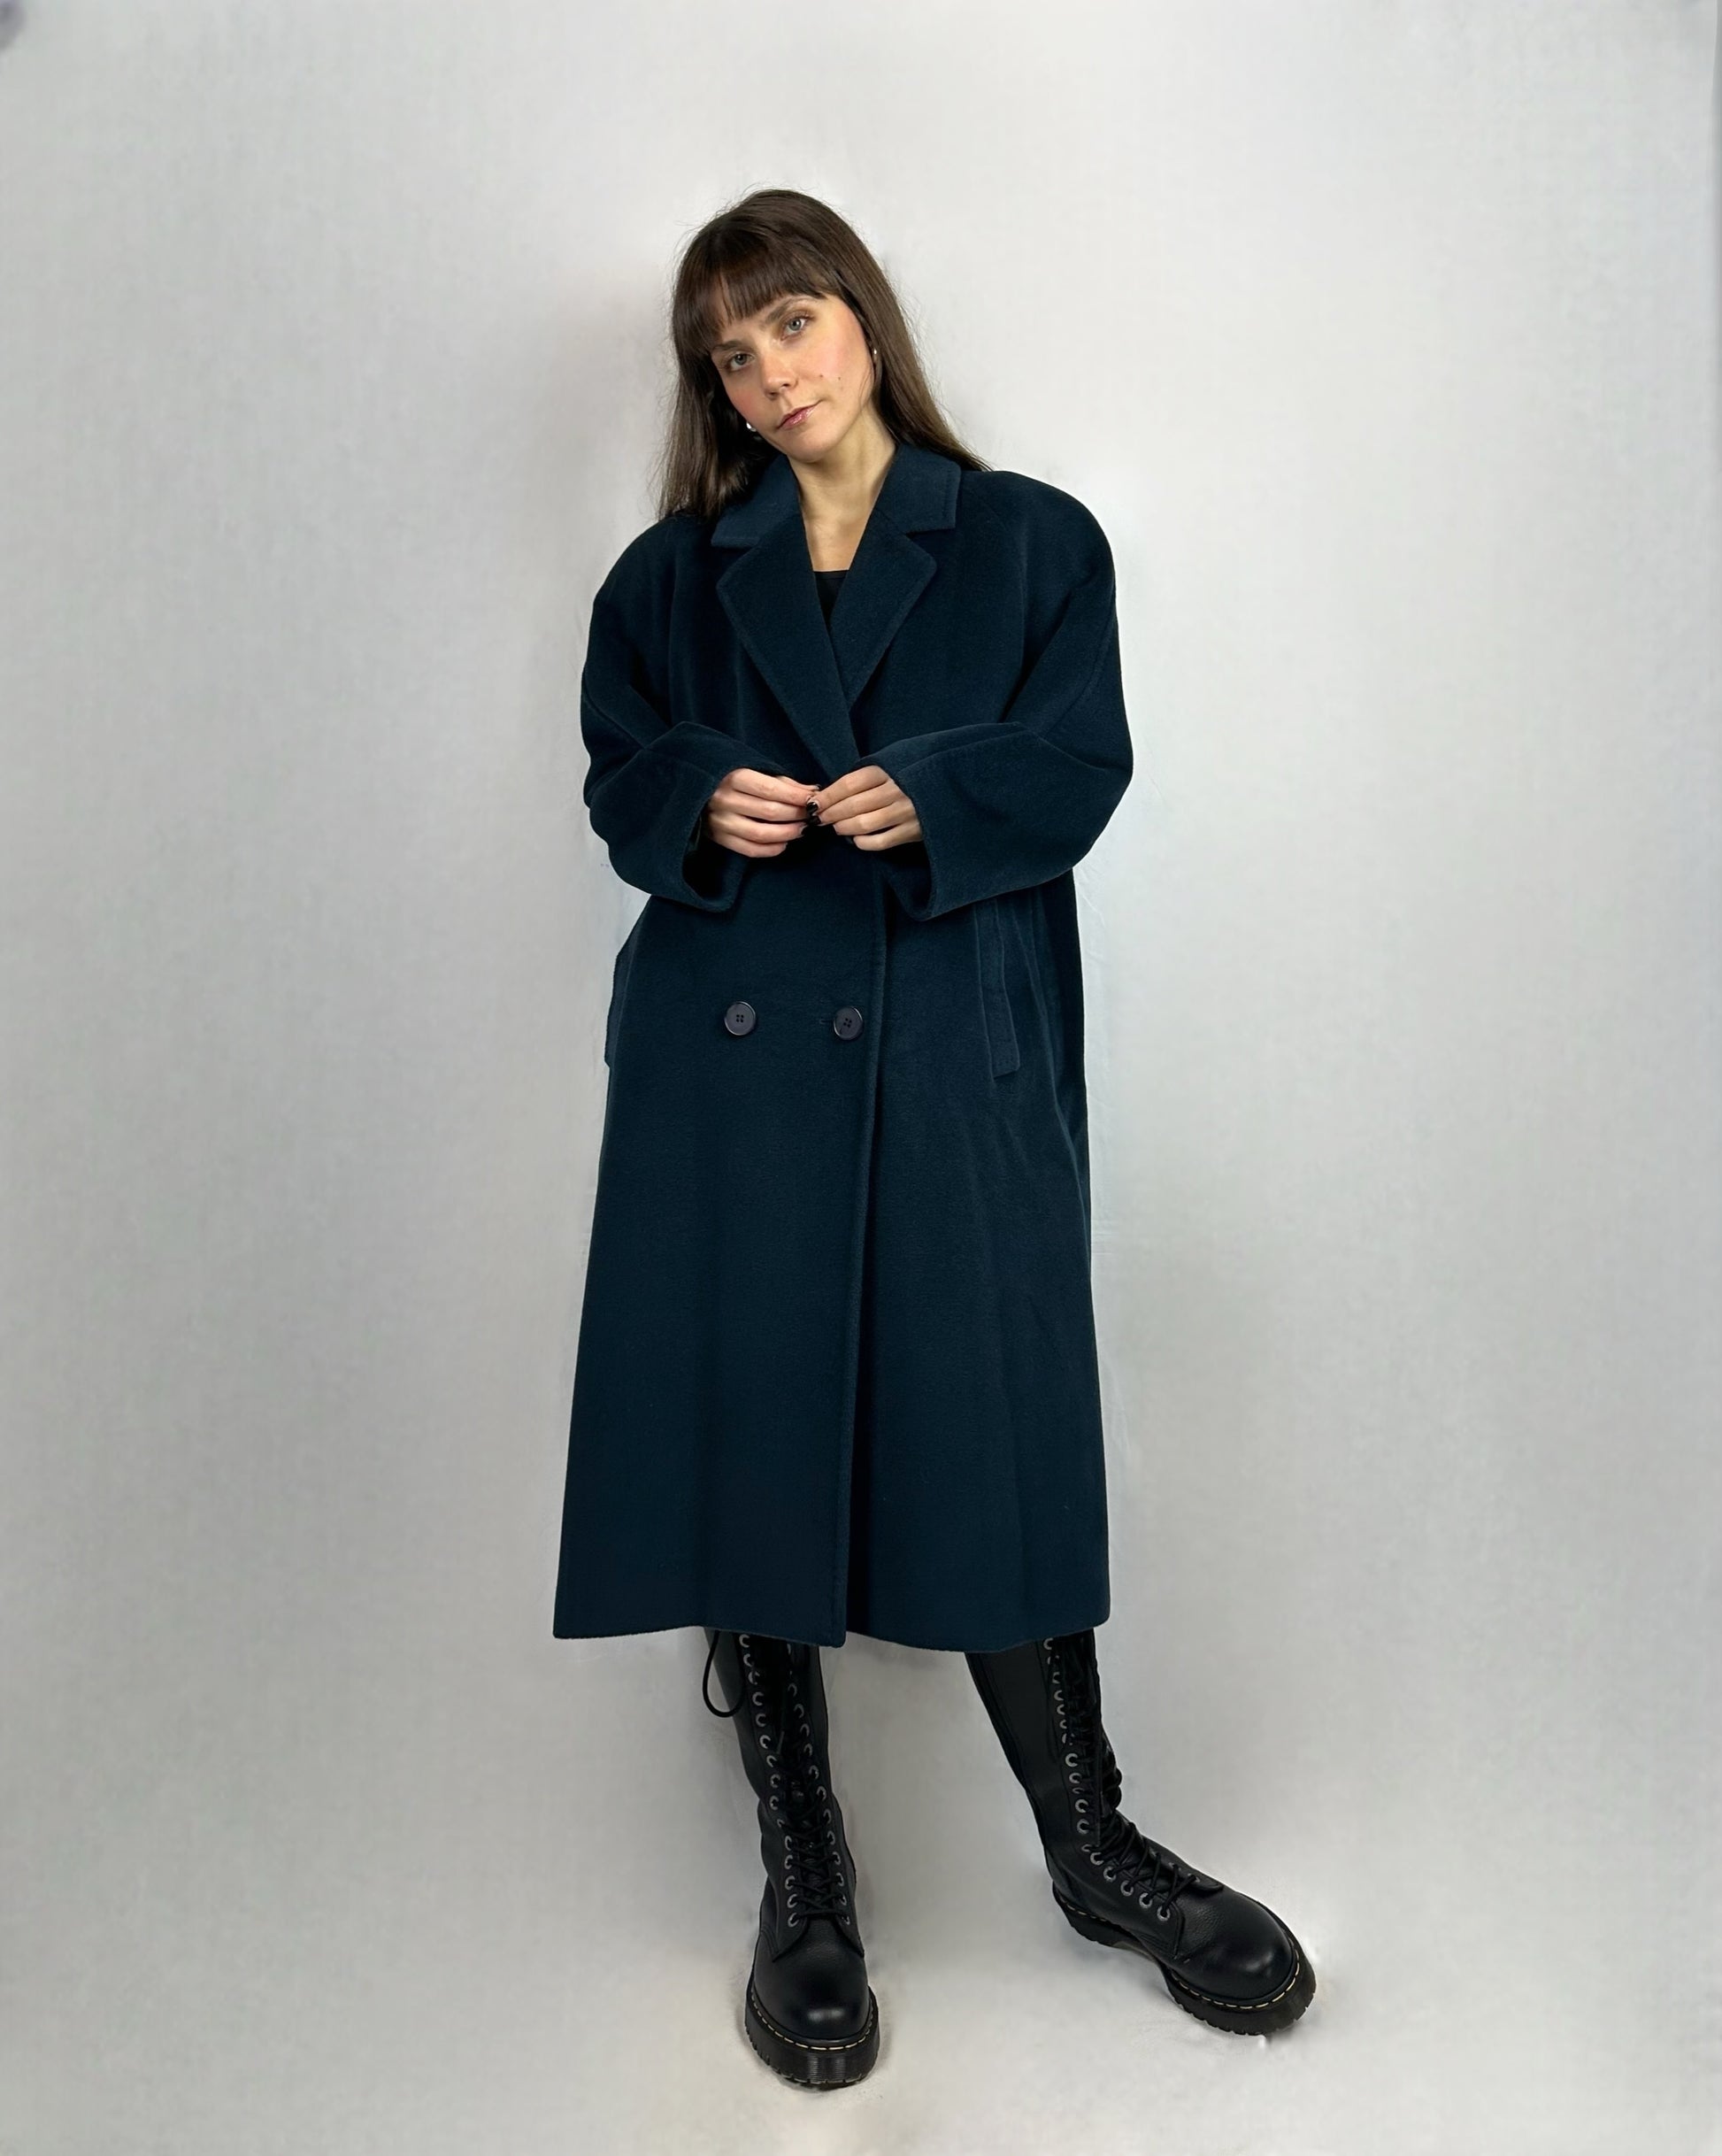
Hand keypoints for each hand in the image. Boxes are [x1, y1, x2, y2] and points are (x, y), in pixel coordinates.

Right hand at [701, 767, 819, 856]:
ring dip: (787, 833)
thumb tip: (811, 791)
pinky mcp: (719, 838)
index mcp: (732, 777)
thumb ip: (781, 781)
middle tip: (810, 814)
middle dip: (796, 814)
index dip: (795, 796)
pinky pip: (750, 850)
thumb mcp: (751, 769)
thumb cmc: (730, 776)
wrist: (694, 788)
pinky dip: (771, 849)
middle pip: (769, 812)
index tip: (813, 798)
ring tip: (801, 829)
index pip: (770, 789)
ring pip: (761, 833)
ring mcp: (720, 822)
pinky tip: (784, 843)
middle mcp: (724, 800)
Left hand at [810, 765, 922, 850]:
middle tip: (820, 818)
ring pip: (863, 825)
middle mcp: (897, 790)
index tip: (814, 803)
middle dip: (830, 814)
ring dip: (843, 828)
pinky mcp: (914, 831)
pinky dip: (862, 842)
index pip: (848, 784)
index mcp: (889, 769)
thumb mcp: (894, 761)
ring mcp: (907, 812)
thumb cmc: (915, 772)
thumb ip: (869, 774)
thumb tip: (833, 790)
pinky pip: (880, 842)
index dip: (827, 796)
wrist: (953, 784)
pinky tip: (856, 839)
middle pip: (852, 805)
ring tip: (837, 827)